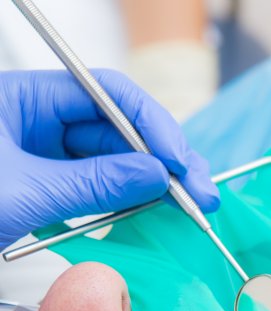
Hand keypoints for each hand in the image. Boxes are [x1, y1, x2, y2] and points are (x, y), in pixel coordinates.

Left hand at [0, 70, 218, 248]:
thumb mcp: (23, 194)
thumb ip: (95, 183)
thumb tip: (160, 176)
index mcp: (23, 96)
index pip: (107, 95)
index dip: (153, 126)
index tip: (180, 163)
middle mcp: (37, 117)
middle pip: (118, 128)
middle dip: (164, 158)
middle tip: (201, 193)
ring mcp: (43, 152)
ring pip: (113, 159)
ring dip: (154, 182)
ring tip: (190, 204)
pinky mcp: (47, 184)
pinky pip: (97, 185)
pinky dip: (128, 199)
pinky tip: (157, 209)